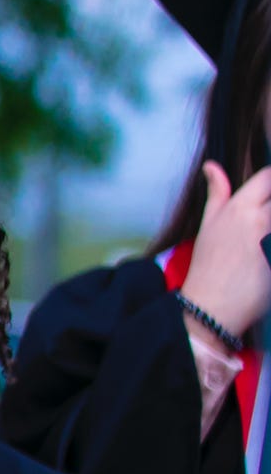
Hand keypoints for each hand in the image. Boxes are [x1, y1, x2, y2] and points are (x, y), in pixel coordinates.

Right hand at [178, 161, 270, 336]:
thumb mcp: (208, 225)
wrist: (211, 307)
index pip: (268, 177)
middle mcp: (257, 219)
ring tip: (265, 238)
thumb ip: (216, 193)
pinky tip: (269, 250)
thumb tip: (211, 166)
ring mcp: (270, 239)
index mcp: (238, 208)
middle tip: (265, 226)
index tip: (270, 196)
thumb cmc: (208, 267)